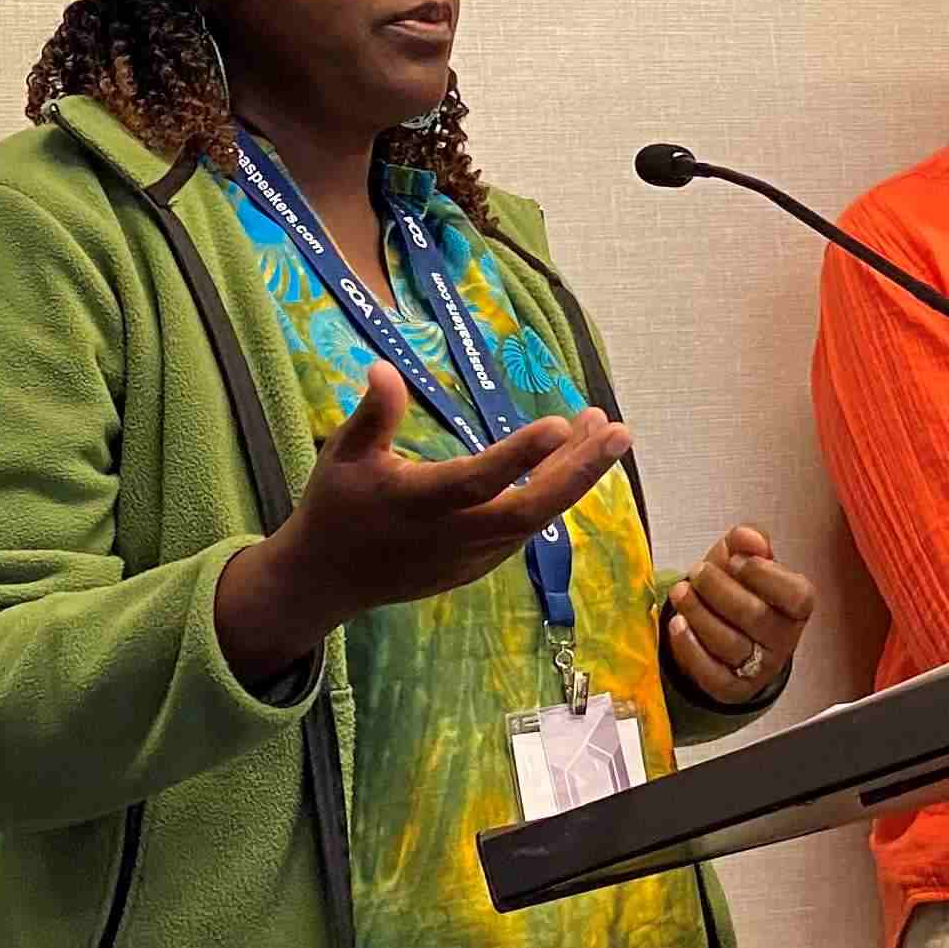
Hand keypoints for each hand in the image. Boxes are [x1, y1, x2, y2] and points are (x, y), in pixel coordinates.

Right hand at [215, 364, 631, 680]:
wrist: (329, 579)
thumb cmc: (336, 505)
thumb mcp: (343, 454)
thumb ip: (373, 414)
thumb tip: (385, 368)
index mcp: (418, 502)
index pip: (476, 479)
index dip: (519, 455)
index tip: (560, 424)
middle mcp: (453, 534)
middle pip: (530, 509)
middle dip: (579, 471)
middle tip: (619, 430)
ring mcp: (471, 556)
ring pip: (536, 518)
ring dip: (574, 476)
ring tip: (604, 430)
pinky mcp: (479, 566)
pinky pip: (526, 530)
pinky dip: (554, 496)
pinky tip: (573, 461)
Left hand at [665, 524, 814, 703]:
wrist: (722, 629)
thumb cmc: (738, 589)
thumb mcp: (743, 558)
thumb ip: (748, 540)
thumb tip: (749, 538)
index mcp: (796, 606)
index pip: (796, 595)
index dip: (764, 575)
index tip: (736, 560)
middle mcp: (784, 639)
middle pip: (755, 616)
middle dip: (719, 590)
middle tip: (697, 573)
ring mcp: (760, 667)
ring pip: (730, 644)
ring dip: (698, 614)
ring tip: (680, 592)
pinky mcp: (734, 688)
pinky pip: (712, 674)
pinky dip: (690, 647)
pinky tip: (677, 625)